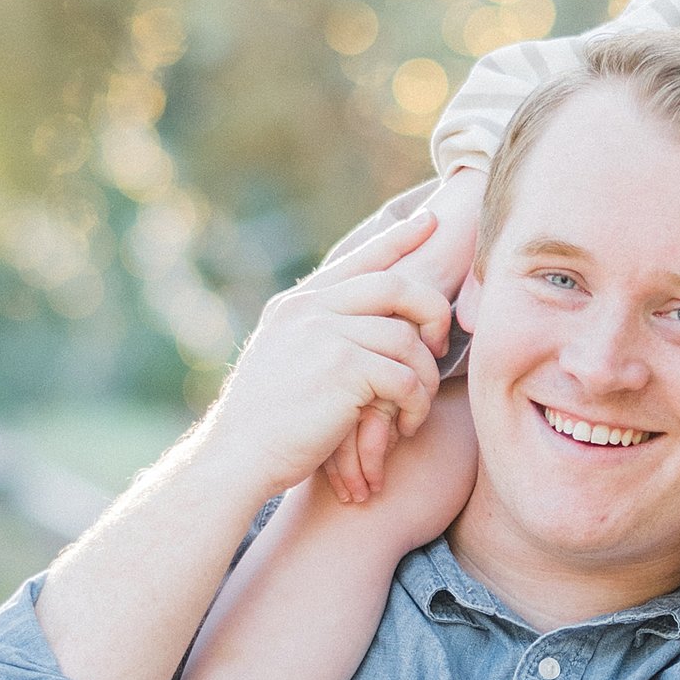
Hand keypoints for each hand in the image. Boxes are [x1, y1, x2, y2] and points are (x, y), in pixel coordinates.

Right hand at [196, 211, 459, 509]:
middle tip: (441, 347)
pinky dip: (416, 405)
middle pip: (396, 286)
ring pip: (408, 338)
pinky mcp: (343, 368)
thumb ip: (319, 334)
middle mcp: (310, 310)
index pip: (358, 260)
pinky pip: (406, 376)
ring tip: (416, 407)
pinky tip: (407, 426)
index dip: (399, 239)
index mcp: (298, 305)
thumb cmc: (267, 423)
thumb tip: (367, 325)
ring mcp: (325, 335)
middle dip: (432, 313)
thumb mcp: (285, 361)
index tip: (430, 222)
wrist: (238, 457)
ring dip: (425, 377)